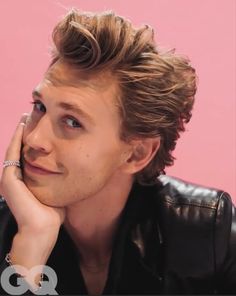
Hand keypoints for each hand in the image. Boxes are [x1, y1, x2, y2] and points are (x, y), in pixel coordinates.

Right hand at [0, 114, 64, 233]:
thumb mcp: (55, 192)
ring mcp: (9, 178)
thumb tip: (70, 172)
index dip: (32, 141)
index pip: (27, 155)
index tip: (40, 127)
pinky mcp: (9, 179)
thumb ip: (58, 182)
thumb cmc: (52, 214)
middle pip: (19, 149)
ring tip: (26, 116)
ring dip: (19, 132)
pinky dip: (17, 139)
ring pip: (14, 148)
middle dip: (24, 133)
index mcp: (25, 180)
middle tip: (31, 115)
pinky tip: (22, 126)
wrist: (42, 230)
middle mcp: (15, 177)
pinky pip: (13, 153)